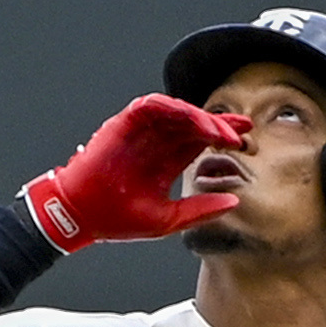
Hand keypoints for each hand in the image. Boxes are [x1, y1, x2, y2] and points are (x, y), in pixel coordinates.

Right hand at [23, 96, 245, 253]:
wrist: (80, 216)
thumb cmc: (116, 220)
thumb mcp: (167, 219)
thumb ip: (200, 210)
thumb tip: (235, 202)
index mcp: (166, 162)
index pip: (201, 143)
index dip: (223, 139)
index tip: (245, 142)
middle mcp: (157, 143)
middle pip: (195, 124)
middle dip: (220, 125)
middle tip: (242, 130)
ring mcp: (141, 132)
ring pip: (178, 113)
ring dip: (200, 118)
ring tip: (219, 130)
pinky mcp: (124, 123)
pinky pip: (151, 106)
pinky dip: (171, 107)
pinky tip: (190, 117)